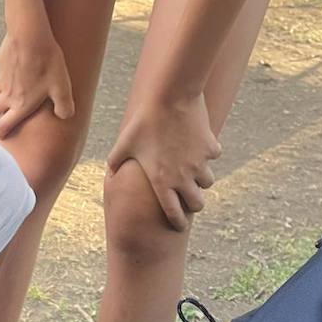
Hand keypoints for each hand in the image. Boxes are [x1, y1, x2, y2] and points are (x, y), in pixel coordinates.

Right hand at [0, 26, 74, 139]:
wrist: (30, 34)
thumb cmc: (46, 62)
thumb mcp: (61, 87)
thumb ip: (64, 106)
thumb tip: (65, 116)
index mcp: (20, 105)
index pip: (4, 126)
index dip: (2, 133)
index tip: (3, 135)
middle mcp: (7, 95)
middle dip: (1, 111)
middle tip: (11, 107)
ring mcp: (2, 78)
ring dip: (3, 92)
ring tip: (17, 85)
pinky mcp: (1, 62)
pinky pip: (1, 71)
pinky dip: (8, 72)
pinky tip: (19, 64)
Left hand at [107, 92, 220, 231]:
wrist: (171, 96)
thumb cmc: (144, 120)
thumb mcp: (124, 142)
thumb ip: (116, 161)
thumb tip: (109, 172)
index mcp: (161, 182)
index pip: (174, 214)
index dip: (177, 222)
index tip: (180, 225)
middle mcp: (183, 178)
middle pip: (197, 204)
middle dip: (194, 204)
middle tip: (190, 200)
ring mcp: (199, 164)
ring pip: (208, 183)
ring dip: (202, 180)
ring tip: (194, 172)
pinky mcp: (210, 148)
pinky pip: (213, 157)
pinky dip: (208, 154)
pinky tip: (200, 146)